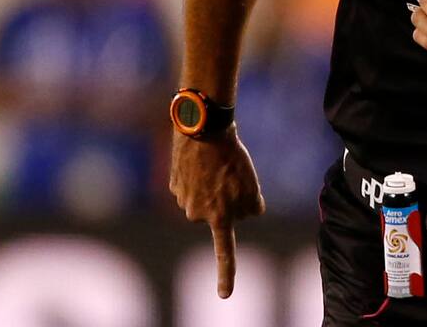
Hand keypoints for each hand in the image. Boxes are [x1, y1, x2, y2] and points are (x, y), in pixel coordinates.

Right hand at [169, 127, 264, 297]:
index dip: (226, 275)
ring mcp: (182, 200)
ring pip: (207, 197)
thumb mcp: (252, 185)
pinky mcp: (173, 184)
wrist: (202, 131)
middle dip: (228, 198)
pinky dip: (200, 174)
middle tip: (233, 173)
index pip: (224, 252)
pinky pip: (194, 183)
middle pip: (220, 212)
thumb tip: (246, 213)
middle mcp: (196, 215)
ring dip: (214, 184)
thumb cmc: (231, 158)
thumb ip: (252, 207)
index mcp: (218, 217)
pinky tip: (203, 160)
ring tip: (218, 164)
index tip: (224, 296)